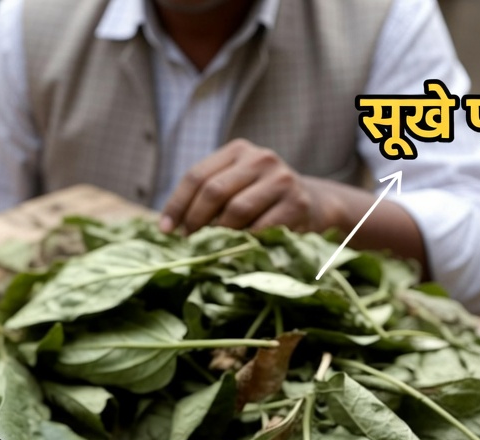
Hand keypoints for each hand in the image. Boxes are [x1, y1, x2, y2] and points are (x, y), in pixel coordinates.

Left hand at [159, 139, 331, 233]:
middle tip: (188, 241)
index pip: (196, 176)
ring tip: (213, 245)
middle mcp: (261, 158)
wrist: (313, 204)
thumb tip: (168, 227)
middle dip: (195, 221)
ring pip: (236, 211)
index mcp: (238, 150)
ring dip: (220, 233)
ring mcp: (281, 179)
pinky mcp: (297, 203)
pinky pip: (260, 228)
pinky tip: (240, 248)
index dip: (177, 205)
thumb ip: (206, 197)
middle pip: (213, 191)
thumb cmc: (260, 200)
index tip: (166, 230)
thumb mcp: (234, 187)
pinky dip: (245, 242)